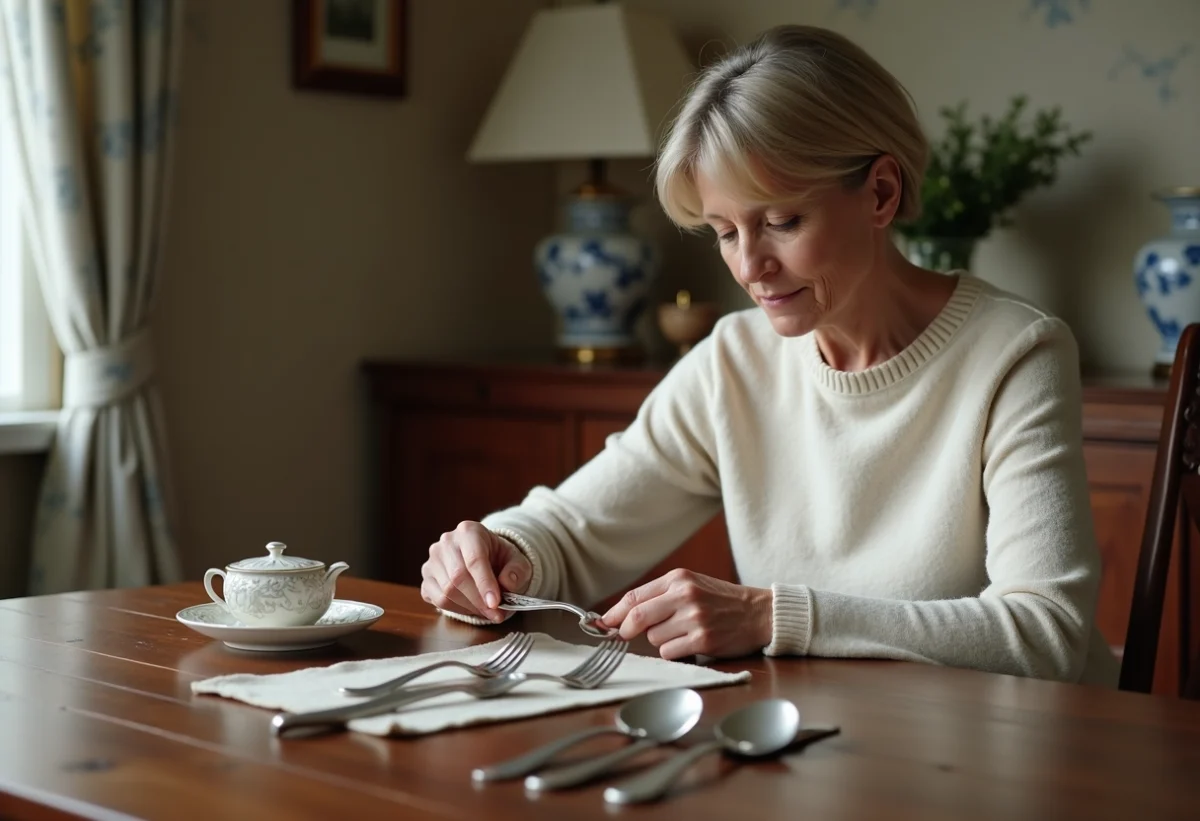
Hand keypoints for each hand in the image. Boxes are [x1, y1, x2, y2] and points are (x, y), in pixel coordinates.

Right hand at [421, 521, 532, 622]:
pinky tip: (471, 608)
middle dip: (479, 601)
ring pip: (446, 591)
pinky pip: (437, 600)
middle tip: (496, 613)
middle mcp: (446, 542)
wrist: (484, 557)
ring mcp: (432, 560)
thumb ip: (517, 570)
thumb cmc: (499, 558)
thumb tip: (507, 583)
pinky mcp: (426, 578)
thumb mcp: (517, 560)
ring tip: (486, 611)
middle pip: (458, 577)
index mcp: (469, 531)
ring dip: (469, 608)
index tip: (495, 603)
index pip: (474, 559)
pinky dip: (456, 610)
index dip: (485, 583)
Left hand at [600, 569, 772, 659]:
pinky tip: (690, 644)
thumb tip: (622, 615)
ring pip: (654, 638)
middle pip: (638, 617)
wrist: (758, 613)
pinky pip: (670, 652)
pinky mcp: (703, 640)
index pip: (636, 596)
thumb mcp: (691, 586)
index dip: (615, 612)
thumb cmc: (720, 601)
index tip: (603, 622)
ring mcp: (694, 618)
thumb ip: (659, 596)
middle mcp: (685, 595)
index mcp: (679, 578)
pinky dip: (674, 652)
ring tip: (682, 633)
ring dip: (661, 641)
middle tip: (625, 634)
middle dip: (627, 630)